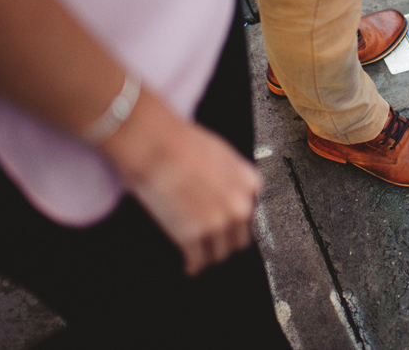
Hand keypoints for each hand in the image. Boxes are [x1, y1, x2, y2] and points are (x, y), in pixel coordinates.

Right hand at [101, 92, 260, 275]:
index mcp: (249, 182)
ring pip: (221, 253)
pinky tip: (189, 266)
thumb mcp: (218, 152)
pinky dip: (193, 265)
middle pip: (240, 236)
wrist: (157, 145)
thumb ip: (226, 174)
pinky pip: (197, 260)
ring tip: (203, 257)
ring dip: (211, 255)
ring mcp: (218, 223)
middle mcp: (239, 206)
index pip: (251, 211)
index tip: (231, 225)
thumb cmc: (181, 141)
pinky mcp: (193, 237)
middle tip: (217, 243)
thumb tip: (218, 184)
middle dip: (227, 240)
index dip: (238, 219)